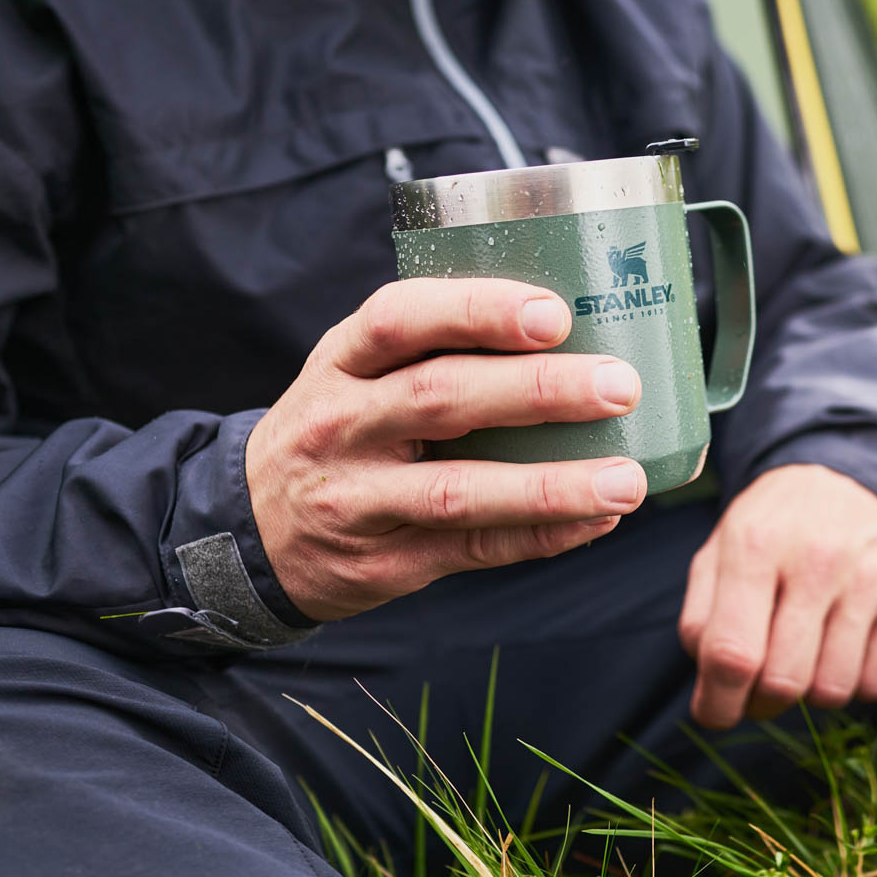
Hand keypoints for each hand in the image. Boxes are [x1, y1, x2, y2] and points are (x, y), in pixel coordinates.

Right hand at [247, 278, 647, 620]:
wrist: (250, 532)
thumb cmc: (341, 429)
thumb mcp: (357, 373)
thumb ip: (436, 349)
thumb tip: (579, 325)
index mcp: (342, 361)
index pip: (399, 319)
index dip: (477, 312)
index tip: (553, 313)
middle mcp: (342, 425)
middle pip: (440, 399)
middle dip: (537, 391)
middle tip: (620, 386)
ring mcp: (360, 500)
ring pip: (460, 490)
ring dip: (552, 485)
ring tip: (627, 481)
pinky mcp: (384, 563)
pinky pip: (472, 548)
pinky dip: (541, 535)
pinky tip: (597, 521)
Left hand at [678, 464, 876, 728]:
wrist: (847, 477)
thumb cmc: (773, 528)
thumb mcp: (718, 552)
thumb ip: (702, 620)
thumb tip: (715, 686)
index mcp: (755, 545)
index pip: (732, 653)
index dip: (717, 702)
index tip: (716, 714)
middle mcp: (817, 559)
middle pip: (784, 680)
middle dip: (762, 703)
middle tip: (758, 688)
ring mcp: (869, 579)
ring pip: (832, 689)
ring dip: (808, 693)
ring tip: (802, 658)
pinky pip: (875, 684)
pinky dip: (851, 683)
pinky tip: (838, 649)